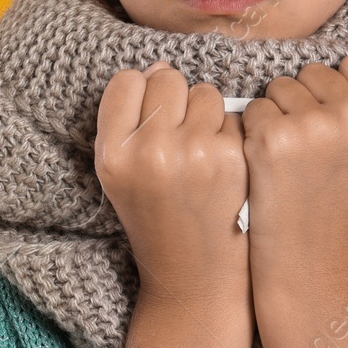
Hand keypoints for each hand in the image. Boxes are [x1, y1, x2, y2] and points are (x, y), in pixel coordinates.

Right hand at [94, 61, 251, 338]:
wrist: (195, 280)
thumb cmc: (158, 219)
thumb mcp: (120, 175)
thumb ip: (130, 121)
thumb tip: (160, 67)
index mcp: (112, 154)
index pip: (127, 80)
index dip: (142, 94)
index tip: (151, 119)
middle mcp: (149, 150)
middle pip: (167, 78)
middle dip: (177, 100)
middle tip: (180, 138)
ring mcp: (193, 153)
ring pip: (205, 91)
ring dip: (208, 114)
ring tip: (203, 155)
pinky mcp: (232, 159)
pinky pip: (235, 116)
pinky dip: (233, 135)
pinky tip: (227, 168)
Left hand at [240, 30, 347, 294]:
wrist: (312, 268)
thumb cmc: (344, 207)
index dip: (336, 97)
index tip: (334, 134)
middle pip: (313, 73)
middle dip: (304, 105)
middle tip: (309, 155)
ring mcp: (312, 127)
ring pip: (280, 88)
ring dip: (276, 117)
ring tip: (289, 162)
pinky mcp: (271, 140)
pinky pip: (253, 109)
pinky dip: (253, 135)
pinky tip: (265, 168)